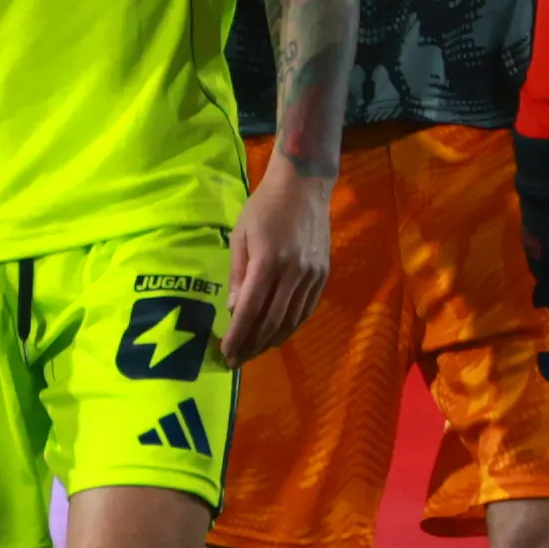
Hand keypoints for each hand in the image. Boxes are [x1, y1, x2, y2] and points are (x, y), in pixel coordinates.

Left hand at [223, 154, 332, 363]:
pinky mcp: (323, 274)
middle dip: (251, 345)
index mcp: (267, 260)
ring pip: (291, 320)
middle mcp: (292, 272)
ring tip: (254, 353)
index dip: (237, 336)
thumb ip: (237, 274)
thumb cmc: (264, 207)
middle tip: (236, 361)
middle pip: (270, 321)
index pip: (249, 309)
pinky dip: (290, 327)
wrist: (303, 186)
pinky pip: (306, 310)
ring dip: (271, 341)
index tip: (225, 353)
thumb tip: (234, 310)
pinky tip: (276, 335)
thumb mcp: (240, 235)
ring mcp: (311, 275)